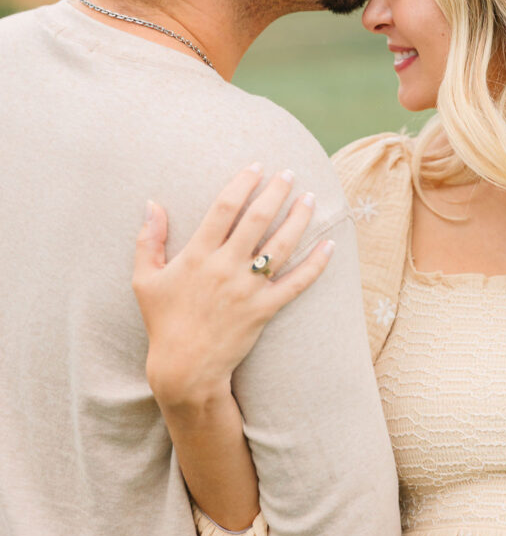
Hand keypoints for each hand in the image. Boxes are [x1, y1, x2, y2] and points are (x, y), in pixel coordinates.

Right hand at [132, 164, 333, 409]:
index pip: (224, 207)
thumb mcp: (145, 279)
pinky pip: (296, 283)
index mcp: (197, 255)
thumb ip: (148, 239)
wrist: (184, 369)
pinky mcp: (264, 310)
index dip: (243, 182)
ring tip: (310, 198)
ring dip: (298, 218)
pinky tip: (330, 245)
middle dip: (276, 192)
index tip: (257, 167)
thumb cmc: (163, 321)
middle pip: (257, 219)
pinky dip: (316, 264)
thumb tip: (152, 203)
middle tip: (289, 173)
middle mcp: (224, 267)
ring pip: (281, 245)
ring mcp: (247, 289)